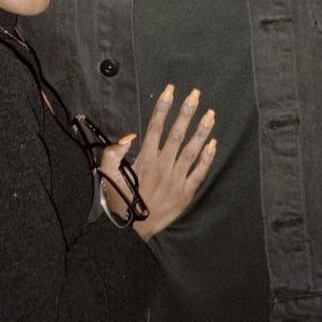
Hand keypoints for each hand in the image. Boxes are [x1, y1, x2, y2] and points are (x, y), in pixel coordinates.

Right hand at [101, 85, 216, 242]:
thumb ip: (113, 154)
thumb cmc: (121, 201)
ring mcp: (176, 179)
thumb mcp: (108, 177)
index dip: (163, 107)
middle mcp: (162, 166)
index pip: (155, 126)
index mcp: (145, 160)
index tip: (170, 90)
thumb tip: (128, 136)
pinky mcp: (185, 193)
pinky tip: (214, 144)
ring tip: (211, 114)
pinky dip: (207, 159)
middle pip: (176, 133)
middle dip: (186, 112)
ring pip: (192, 150)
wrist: (133, 231)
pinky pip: (199, 173)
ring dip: (202, 131)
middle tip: (196, 94)